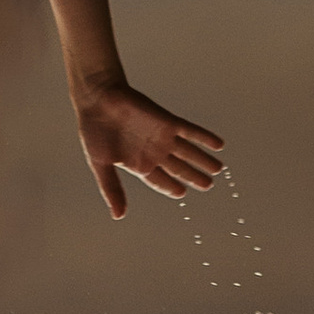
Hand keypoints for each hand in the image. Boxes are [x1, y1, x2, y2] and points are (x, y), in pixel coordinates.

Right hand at [71, 78, 225, 217]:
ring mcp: (162, 137)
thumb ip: (112, 189)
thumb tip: (118, 216)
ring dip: (204, 160)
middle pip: (179, 168)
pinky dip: (204, 138)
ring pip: (189, 152)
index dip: (172, 187)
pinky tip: (218, 144)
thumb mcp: (101, 163)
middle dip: (194, 177)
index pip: (160, 180)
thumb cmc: (94, 130)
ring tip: (219, 169)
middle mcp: (154, 152)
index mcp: (139, 164)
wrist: (98, 97)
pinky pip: (190, 131)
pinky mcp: (167, 122)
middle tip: (209, 186)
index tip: (182, 193)